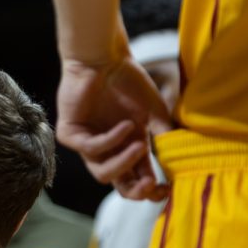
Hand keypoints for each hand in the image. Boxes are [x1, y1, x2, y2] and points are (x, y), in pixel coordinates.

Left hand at [56, 48, 171, 201]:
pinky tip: (126, 125)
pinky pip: (90, 148)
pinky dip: (111, 139)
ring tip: (140, 145)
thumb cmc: (129, 81)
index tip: (166, 189)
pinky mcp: (69, 133)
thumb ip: (163, 135)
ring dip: (123, 163)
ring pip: (101, 173)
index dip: (150, 190)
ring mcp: (87, 142)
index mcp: (127, 147)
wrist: (105, 57)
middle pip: (117, 184)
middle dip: (135, 189)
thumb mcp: (154, 111)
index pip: (137, 179)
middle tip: (149, 184)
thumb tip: (178, 160)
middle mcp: (107, 149)